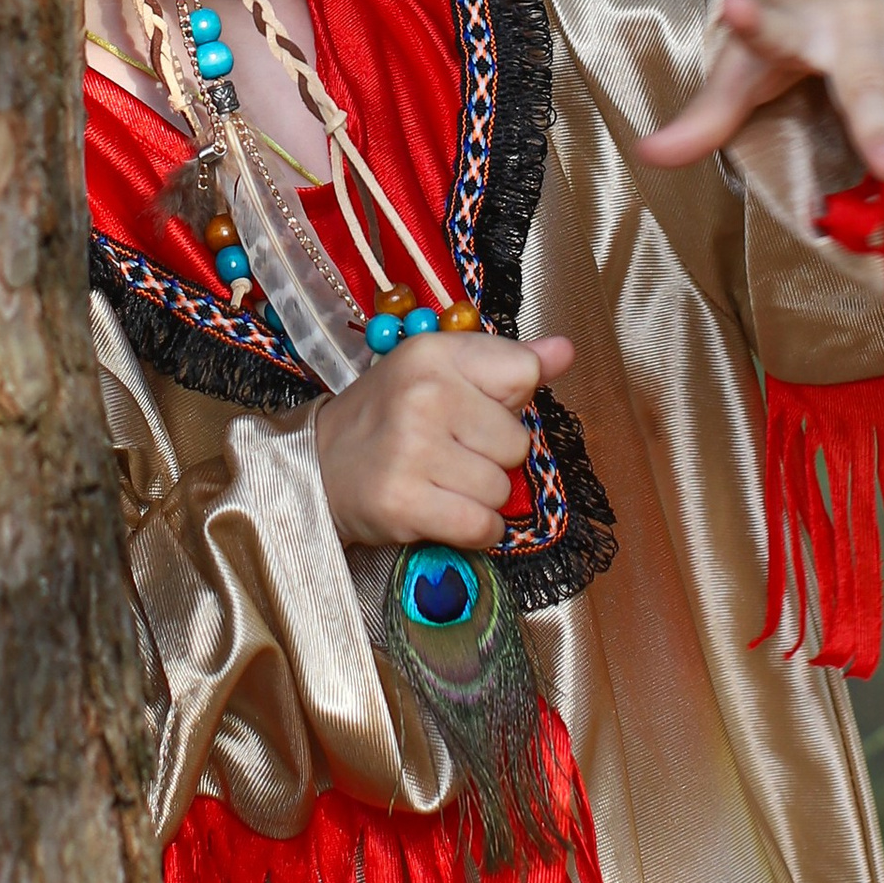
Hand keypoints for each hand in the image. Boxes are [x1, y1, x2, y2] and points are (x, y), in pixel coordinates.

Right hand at [313, 328, 577, 550]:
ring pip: (501, 489)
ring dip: (479, 496)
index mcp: (435, 353)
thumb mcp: (440, 372)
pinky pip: (482, 526)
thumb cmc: (388, 417)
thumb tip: (566, 352)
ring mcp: (412, 449)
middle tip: (449, 453)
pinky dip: (475, 530)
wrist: (317, 466)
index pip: (524, 373)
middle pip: (518, 442)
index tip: (474, 409)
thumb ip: (508, 363)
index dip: (508, 402)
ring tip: (439, 482)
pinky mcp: (405, 502)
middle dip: (493, 457)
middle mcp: (424, 394)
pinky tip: (446, 513)